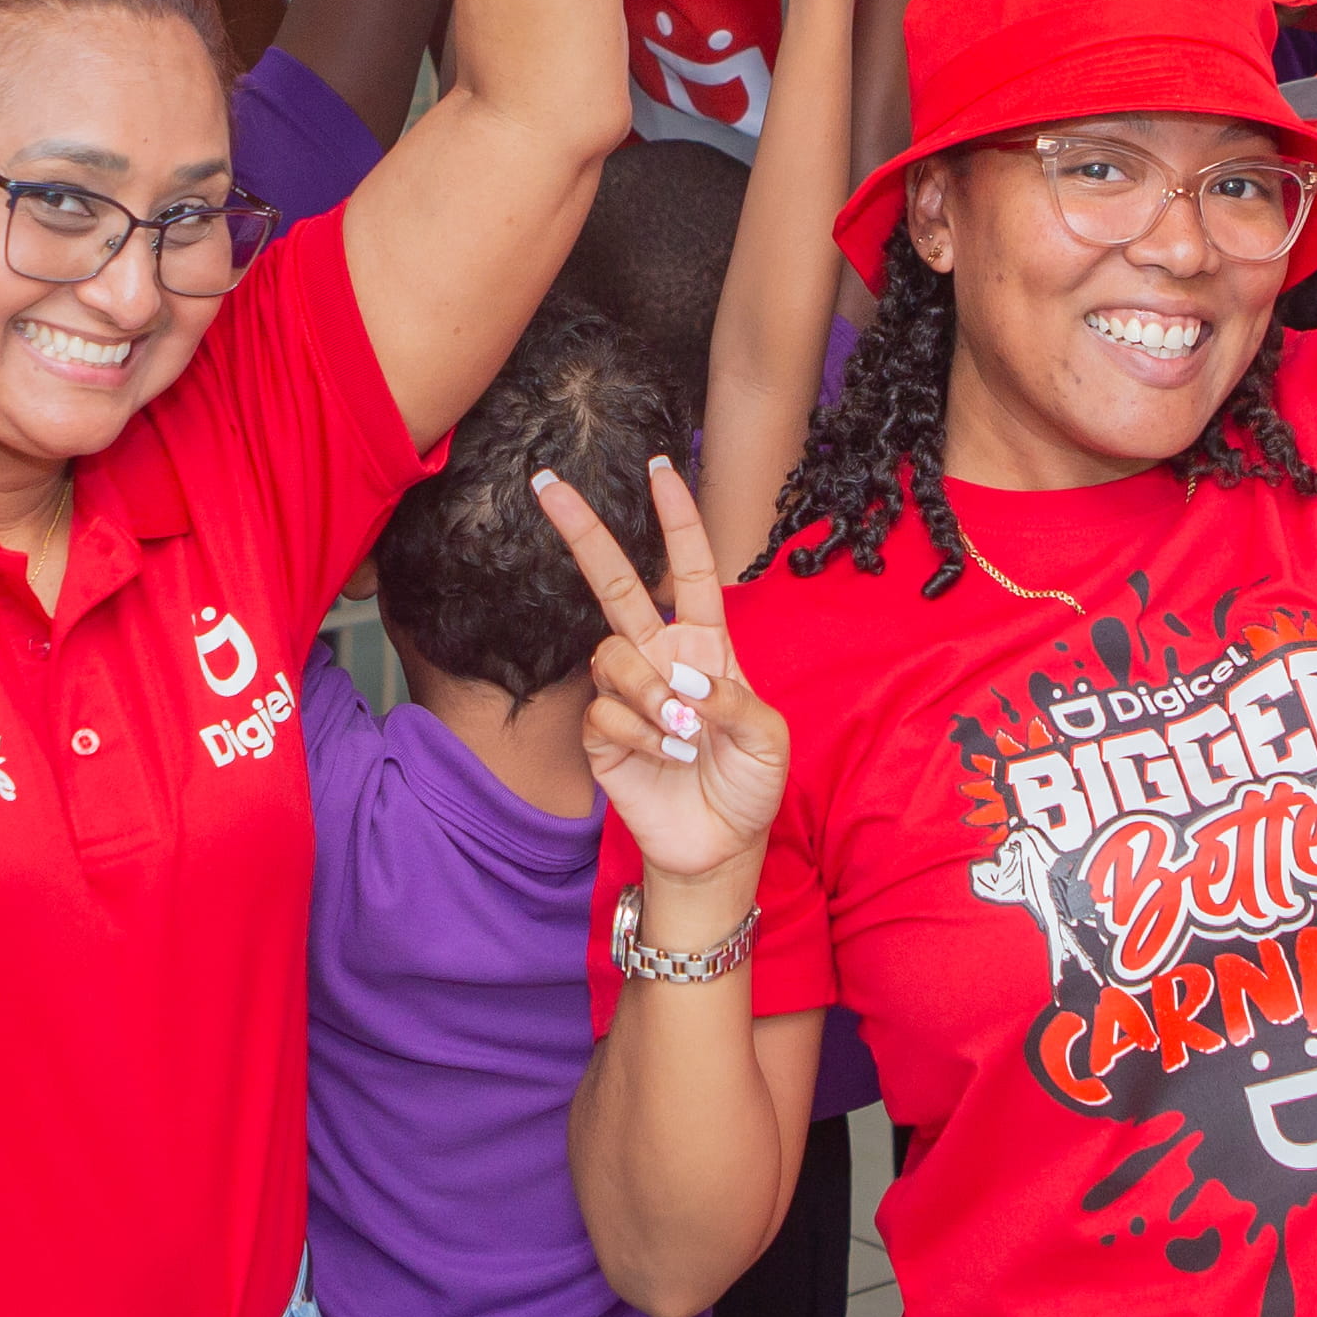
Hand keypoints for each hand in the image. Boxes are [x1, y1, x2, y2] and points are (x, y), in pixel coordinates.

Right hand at [536, 454, 789, 892]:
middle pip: (615, 583)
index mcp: (707, 644)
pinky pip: (604, 711)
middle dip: (585, 532)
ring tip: (684, 732)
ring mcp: (627, 693)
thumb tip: (689, 679)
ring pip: (612, 654)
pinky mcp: (601, 734)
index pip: (691, 569)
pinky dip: (639, 732)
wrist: (719, 846)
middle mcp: (660, 657)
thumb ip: (735, 701)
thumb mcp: (768, 739)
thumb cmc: (749, 785)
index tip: (661, 469)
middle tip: (548, 485)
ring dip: (650, 691)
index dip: (677, 520)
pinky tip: (664, 756)